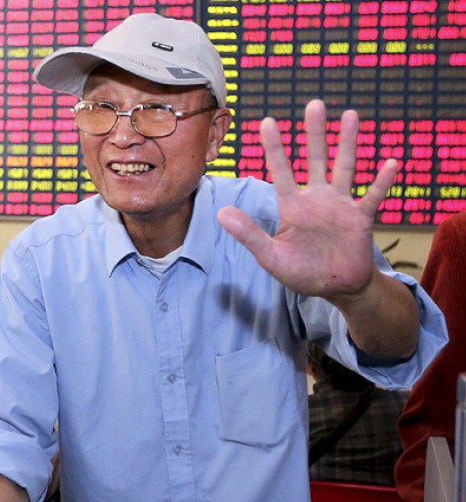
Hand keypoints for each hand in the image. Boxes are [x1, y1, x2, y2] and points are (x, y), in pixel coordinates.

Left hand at [217, 99, 398, 299]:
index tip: (267, 121)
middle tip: (314, 103)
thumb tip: (221, 213)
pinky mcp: (361, 219)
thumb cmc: (301, 271)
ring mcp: (340, 206)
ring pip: (345, 168)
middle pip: (315, 159)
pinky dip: (382, 182)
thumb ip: (249, 234)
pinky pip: (373, 197)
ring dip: (348, 143)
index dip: (275, 148)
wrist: (335, 288)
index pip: (281, 171)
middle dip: (315, 133)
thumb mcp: (271, 256)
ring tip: (350, 114)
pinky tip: (391, 162)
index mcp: (292, 207)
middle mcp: (317, 199)